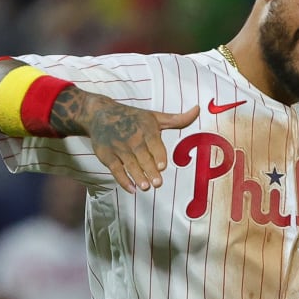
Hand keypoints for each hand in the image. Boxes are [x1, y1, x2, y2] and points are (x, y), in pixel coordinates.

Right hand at [81, 95, 199, 192]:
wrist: (100, 114)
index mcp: (145, 128)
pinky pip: (114, 169)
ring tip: (146, 187)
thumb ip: (178, 119)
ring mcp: (118, 147)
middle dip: (149, 169)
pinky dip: (122, 180)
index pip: (153, 142)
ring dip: (137, 176)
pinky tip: (132, 189)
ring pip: (129, 164)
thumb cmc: (133, 118)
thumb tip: (199, 109)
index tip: (162, 166)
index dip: (157, 154)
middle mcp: (131, 137)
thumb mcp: (155, 116)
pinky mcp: (106, 154)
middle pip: (141, 156)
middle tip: (157, 183)